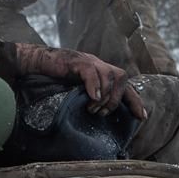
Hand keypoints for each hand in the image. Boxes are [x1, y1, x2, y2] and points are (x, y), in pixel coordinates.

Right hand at [14, 44, 147, 119]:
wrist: (37, 62)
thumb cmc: (54, 78)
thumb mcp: (76, 90)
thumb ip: (90, 98)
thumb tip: (99, 117)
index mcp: (101, 71)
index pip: (125, 84)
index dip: (135, 100)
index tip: (141, 116)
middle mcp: (98, 64)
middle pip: (122, 77)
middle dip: (118, 99)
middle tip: (104, 113)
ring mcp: (88, 61)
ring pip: (110, 75)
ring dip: (105, 96)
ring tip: (93, 109)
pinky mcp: (76, 61)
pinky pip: (91, 72)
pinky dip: (94, 86)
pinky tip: (92, 98)